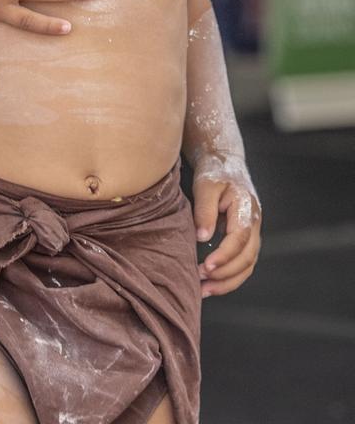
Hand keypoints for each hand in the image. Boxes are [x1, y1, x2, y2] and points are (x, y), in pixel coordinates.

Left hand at [192, 154, 261, 297]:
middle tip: (201, 283)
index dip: (224, 256)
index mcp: (246, 209)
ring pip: (247, 265)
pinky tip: (211, 284)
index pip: (239, 239)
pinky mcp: (246, 238)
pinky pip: (243, 263)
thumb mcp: (205, 185)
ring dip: (228, 281)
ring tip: (204, 291)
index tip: (205, 267)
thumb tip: (202, 238)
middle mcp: (254, 223)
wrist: (225, 164)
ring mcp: (253, 232)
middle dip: (226, 274)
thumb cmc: (214, 173)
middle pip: (247, 257)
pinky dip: (229, 276)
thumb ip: (205, 210)